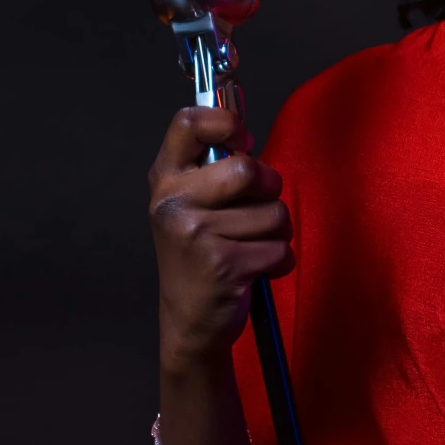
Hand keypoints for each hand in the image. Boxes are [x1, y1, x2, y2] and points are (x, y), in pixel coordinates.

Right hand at [148, 105, 293, 377]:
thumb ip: (212, 169)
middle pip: (247, 170)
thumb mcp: (191, 205)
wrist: (188, 322)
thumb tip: (245, 132)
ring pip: (274, 213)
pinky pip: (279, 248)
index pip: (188, 122)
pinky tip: (256, 271)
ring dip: (276, 233)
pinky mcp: (223, 265)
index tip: (242, 141)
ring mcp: (195, 234)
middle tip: (258, 210)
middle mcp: (173, 202)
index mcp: (165, 178)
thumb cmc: (200, 255)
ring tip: (251, 247)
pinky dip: (279, 262)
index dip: (225, 122)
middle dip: (269, 190)